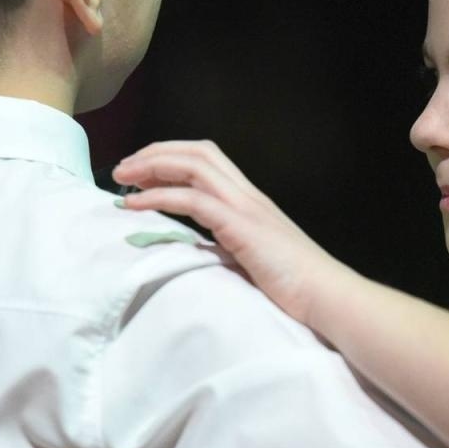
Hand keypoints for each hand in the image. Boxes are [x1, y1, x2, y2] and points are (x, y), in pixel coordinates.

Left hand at [112, 140, 348, 324]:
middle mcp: (247, 194)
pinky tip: (135, 206)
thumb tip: (202, 248)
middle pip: (197, 151)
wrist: (326, 295)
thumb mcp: (254, 258)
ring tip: (122, 180)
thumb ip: (230, 244)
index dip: (171, 157)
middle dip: (155, 154)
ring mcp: (245, 206)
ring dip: (151, 168)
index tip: (141, 172)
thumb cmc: (295, 285)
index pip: (208, 158)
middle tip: (122, 170)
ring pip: (193, 166)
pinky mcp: (240, 225)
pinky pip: (192, 199)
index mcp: (250, 200)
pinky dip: (158, 197)